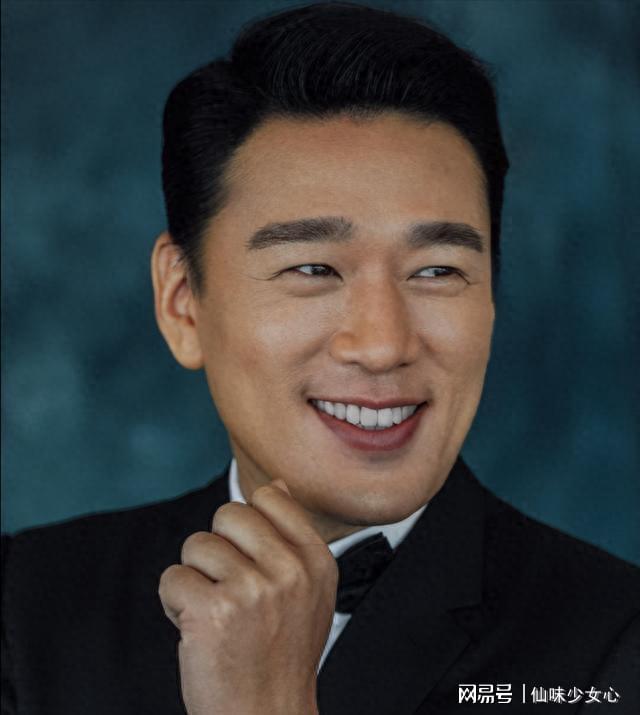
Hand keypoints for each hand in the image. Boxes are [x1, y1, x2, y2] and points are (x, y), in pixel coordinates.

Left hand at [158, 479, 337, 714]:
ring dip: (195, 578)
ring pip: (196, 545)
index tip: (248, 558)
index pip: (270, 498)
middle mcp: (290, 571)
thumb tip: (276, 485)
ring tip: (215, 614)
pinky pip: (172, 577)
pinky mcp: (212, 612)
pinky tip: (197, 629)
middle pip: (228, 514)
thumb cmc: (280, 654)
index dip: (246, 524)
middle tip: (227, 587)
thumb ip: (292, 536)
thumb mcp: (308, 591)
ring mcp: (253, 590)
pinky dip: (174, 603)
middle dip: (217, 548)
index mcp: (316, 561)